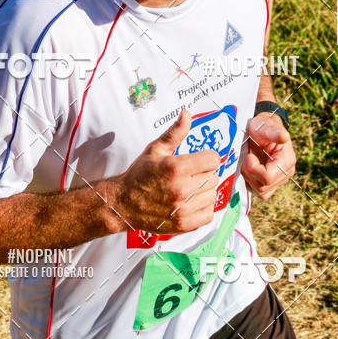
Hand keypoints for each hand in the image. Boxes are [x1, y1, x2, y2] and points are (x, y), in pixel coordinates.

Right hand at [115, 110, 220, 233]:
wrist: (123, 203)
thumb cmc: (140, 174)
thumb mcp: (156, 149)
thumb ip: (175, 132)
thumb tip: (187, 114)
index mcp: (177, 167)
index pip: (213, 159)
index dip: (206, 157)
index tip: (198, 160)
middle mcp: (182, 188)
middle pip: (214, 177)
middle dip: (204, 173)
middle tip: (190, 174)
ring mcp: (184, 208)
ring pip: (213, 195)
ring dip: (205, 191)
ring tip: (190, 188)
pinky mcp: (184, 224)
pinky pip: (209, 214)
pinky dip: (204, 208)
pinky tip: (192, 202)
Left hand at [241, 112, 295, 200]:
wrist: (262, 128)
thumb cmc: (264, 126)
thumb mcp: (267, 126)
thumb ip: (274, 133)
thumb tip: (284, 136)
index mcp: (286, 161)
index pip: (268, 178)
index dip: (253, 169)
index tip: (249, 155)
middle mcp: (284, 173)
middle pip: (263, 187)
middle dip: (249, 173)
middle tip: (247, 157)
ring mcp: (277, 180)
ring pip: (260, 192)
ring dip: (249, 178)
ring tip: (248, 162)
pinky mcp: (269, 183)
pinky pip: (257, 191)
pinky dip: (250, 182)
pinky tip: (249, 168)